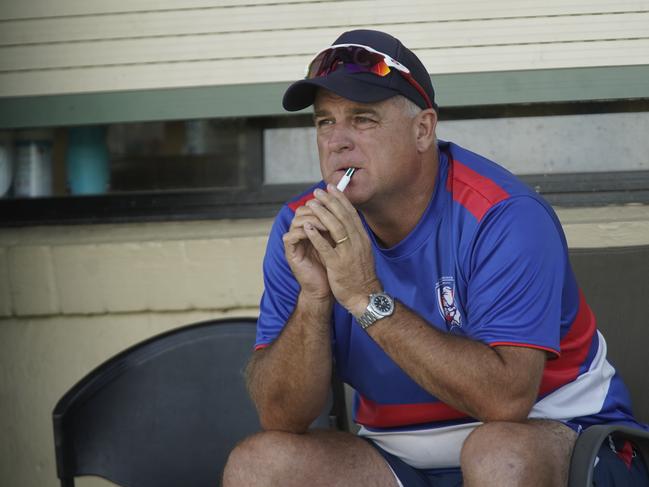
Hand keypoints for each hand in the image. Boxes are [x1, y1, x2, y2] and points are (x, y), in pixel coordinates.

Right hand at [283, 205, 331, 302]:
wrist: (328, 289)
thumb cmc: (335, 266)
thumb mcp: (339, 243)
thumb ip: (339, 226)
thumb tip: (348, 208)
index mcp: (313, 228)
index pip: (313, 206)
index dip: (324, 202)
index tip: (336, 203)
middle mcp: (302, 232)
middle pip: (302, 210)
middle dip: (318, 208)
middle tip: (331, 212)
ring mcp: (295, 242)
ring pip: (297, 220)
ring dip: (312, 219)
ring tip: (327, 224)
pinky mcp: (290, 253)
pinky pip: (291, 236)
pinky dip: (303, 232)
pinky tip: (315, 233)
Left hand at [303, 185, 380, 314]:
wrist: (364, 296)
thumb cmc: (360, 275)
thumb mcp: (362, 252)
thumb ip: (355, 237)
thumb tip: (347, 222)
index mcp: (362, 238)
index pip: (351, 214)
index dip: (340, 199)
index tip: (331, 188)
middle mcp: (357, 242)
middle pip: (343, 216)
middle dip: (330, 201)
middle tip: (318, 192)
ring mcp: (348, 253)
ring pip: (335, 228)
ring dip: (322, 214)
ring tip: (311, 204)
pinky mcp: (338, 265)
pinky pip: (326, 247)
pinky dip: (316, 235)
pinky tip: (307, 226)